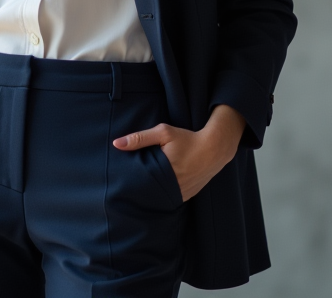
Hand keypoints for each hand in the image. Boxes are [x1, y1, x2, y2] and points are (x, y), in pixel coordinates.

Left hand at [112, 104, 245, 200]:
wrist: (215, 148)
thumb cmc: (188, 139)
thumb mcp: (163, 133)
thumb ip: (139, 138)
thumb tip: (116, 144)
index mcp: (165, 173)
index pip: (140, 184)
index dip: (130, 184)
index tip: (120, 182)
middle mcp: (174, 187)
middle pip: (149, 193)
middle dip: (139, 190)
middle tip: (126, 187)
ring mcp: (182, 194)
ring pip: (160, 198)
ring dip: (151, 193)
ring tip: (139, 189)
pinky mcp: (188, 195)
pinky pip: (171, 198)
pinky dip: (163, 194)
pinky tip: (156, 189)